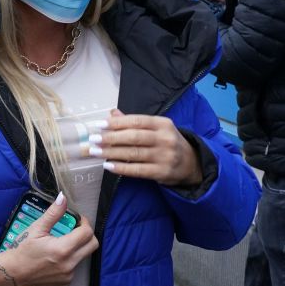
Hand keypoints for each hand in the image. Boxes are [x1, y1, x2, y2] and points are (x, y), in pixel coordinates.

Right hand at [0, 194, 98, 285]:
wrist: (12, 274)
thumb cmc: (22, 250)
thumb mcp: (36, 229)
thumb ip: (53, 213)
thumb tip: (63, 198)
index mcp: (62, 249)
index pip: (87, 233)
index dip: (85, 223)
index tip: (78, 220)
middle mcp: (69, 264)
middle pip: (93, 245)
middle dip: (87, 235)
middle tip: (75, 230)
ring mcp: (68, 275)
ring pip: (84, 257)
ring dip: (77, 248)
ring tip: (62, 244)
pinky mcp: (65, 283)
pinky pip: (75, 268)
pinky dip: (70, 261)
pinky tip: (56, 258)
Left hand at [87, 109, 202, 186]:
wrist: (191, 163)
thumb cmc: (167, 142)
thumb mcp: (156, 128)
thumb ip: (134, 122)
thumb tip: (112, 113)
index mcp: (162, 124)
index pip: (137, 121)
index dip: (117, 123)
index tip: (99, 125)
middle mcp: (165, 139)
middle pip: (134, 137)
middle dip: (111, 138)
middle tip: (93, 139)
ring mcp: (165, 156)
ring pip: (134, 154)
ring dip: (111, 152)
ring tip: (95, 152)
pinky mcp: (162, 172)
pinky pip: (138, 170)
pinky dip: (121, 168)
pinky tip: (108, 165)